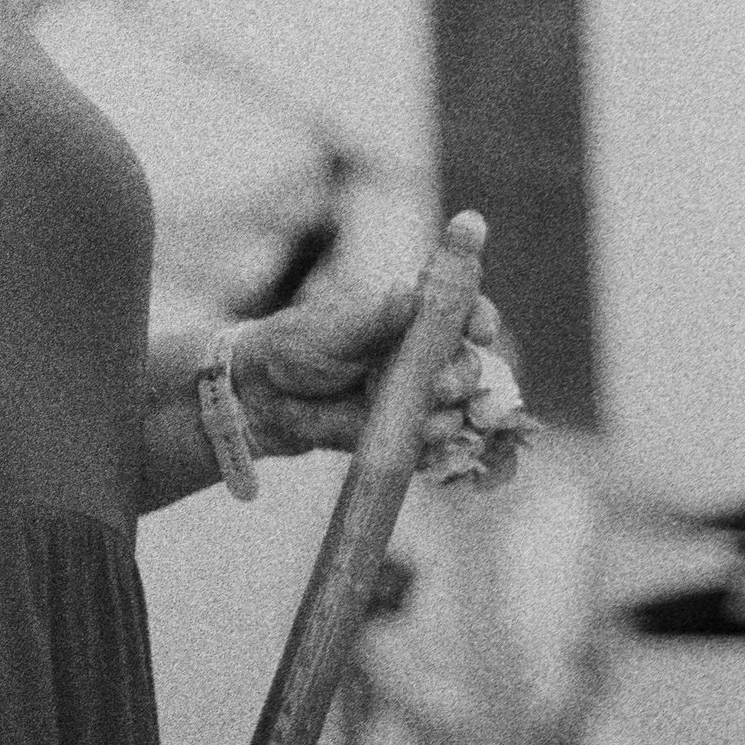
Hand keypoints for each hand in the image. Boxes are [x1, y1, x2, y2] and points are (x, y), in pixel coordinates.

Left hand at [228, 278, 530, 482]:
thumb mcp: (333, 329)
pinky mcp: (403, 438)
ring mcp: (415, 400)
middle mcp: (420, 358)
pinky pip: (435, 449)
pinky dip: (433, 452)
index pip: (461, 311)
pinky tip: (416, 450)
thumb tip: (408, 293)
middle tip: (441, 386)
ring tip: (421, 421)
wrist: (264, 399)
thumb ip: (375, 319)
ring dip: (449, 418)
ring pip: (458, 412)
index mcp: (408, 318)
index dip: (480, 317)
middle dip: (464, 377)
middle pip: (468, 367)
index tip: (480, 329)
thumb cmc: (296, 347)